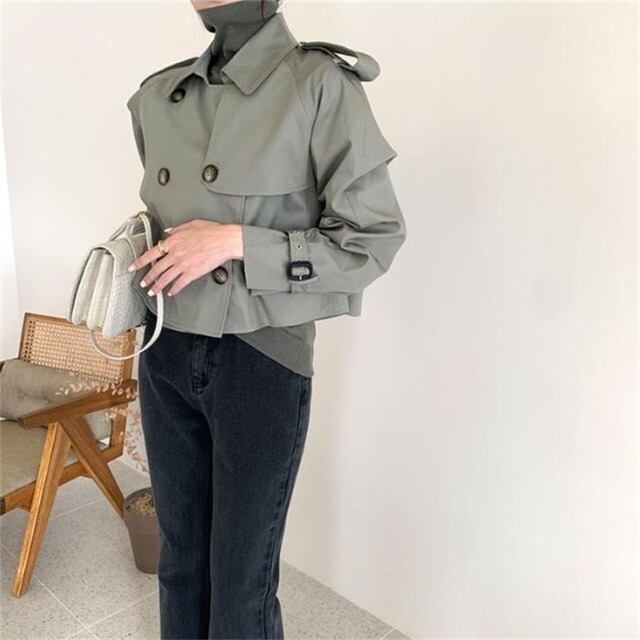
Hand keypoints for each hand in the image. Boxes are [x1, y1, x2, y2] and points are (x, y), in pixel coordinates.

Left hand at [127, 220, 243, 296]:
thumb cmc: (212, 231)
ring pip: (165, 278)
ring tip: (153, 292)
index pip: (151, 253)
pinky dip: (174, 289)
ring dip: (157, 287)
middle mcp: (175, 254)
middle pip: (156, 269)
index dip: (140, 261)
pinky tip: (171, 292)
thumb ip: (176, 229)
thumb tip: (167, 232)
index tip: (133, 266)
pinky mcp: (192, 273)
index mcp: (173, 241)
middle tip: (143, 283)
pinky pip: (179, 284)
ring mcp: (183, 265)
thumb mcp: (191, 224)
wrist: (224, 240)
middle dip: (147, 278)